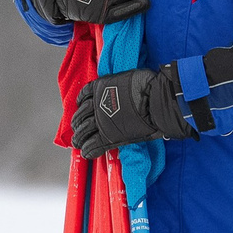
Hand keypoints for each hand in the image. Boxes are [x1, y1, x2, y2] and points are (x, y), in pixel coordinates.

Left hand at [71, 65, 198, 157]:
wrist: (155, 100)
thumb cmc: (148, 86)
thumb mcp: (129, 79)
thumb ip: (120, 86)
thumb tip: (125, 89)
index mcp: (101, 87)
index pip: (84, 94)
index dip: (81, 102)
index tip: (80, 106)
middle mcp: (97, 103)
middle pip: (81, 115)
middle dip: (78, 123)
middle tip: (76, 129)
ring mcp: (101, 120)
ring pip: (83, 130)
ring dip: (79, 138)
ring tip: (78, 143)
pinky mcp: (108, 136)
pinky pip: (93, 144)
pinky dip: (88, 150)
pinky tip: (86, 153)